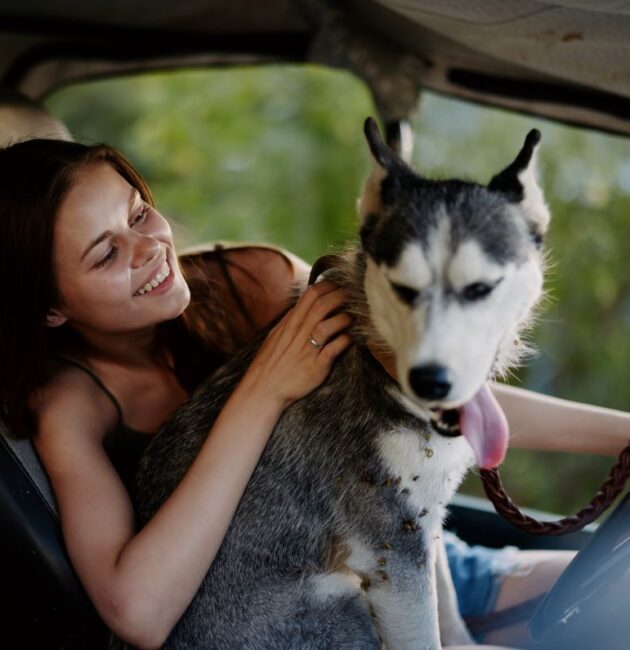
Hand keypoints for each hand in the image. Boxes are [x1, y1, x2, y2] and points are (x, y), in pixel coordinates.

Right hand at [239, 281, 352, 409]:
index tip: (339, 287)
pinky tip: (350, 338)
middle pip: (322, 306)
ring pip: (327, 326)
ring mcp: (307, 351)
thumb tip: (303, 305)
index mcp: (290, 324)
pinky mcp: (316, 368)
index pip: (310, 295)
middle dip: (340, 297)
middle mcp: (298, 334)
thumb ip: (290, 320)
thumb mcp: (276, 336)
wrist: (263, 391)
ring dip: (344, 318)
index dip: (328, 287)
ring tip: (352, 318)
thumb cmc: (271, 364)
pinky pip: (333, 350)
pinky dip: (344, 340)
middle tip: (353, 297)